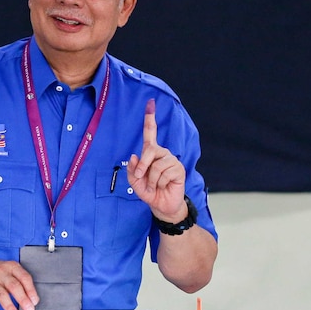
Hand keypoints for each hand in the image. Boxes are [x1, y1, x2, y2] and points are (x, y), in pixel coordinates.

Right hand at [0, 257, 38, 309]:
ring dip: (9, 306)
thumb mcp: (4, 270)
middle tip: (29, 309)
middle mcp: (1, 272)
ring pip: (1, 293)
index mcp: (10, 267)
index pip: (24, 277)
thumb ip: (16, 281)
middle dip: (23, 299)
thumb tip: (29, 298)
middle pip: (14, 286)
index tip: (35, 301)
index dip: (31, 290)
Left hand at [127, 99, 186, 221]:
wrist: (162, 206)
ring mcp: (171, 161)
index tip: (151, 103)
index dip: (150, 118)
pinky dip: (159, 183)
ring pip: (156, 166)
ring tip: (155, 186)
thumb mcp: (135, 183)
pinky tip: (163, 186)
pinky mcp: (178, 169)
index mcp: (151, 153)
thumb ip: (132, 171)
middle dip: (142, 166)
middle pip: (150, 150)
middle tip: (141, 178)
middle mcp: (162, 154)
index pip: (150, 133)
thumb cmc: (149, 192)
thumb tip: (133, 156)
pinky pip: (164, 173)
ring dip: (151, 180)